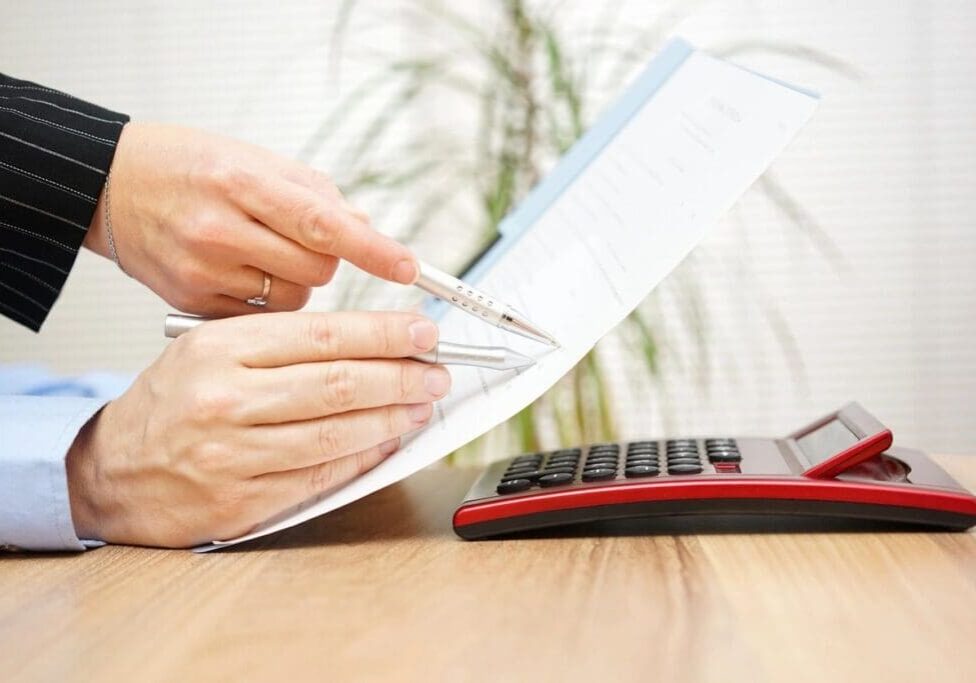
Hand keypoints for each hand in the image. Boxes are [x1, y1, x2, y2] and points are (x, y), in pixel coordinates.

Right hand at [64, 311, 449, 547]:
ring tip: (422, 405)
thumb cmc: (171, 405)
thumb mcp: (211, 350)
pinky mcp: (242, 502)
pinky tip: (388, 441)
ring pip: (335, 433)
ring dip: (392, 419)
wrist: (113, 473)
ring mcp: (233, 456)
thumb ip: (282, 343)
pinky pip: (320, 477)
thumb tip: (369, 341)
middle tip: (436, 372)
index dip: (384, 334)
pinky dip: (362, 457)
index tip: (423, 333)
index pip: (323, 335)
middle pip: (337, 384)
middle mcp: (225, 400)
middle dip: (401, 377)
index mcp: (220, 350)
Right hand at [83, 122, 417, 315]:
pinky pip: (263, 319)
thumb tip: (365, 225)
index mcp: (239, 181)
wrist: (110, 188)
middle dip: (331, 262)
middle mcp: (218, 229)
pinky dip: (270, 304)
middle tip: (317, 246)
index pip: (321, 222)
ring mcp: (202, 272)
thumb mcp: (252, 158)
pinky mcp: (192, 304)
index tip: (407, 268)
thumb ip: (313, 193)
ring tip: (269, 256)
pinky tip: (247, 276)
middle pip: (316, 269)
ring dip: (300, 284)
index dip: (371, 248)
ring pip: (294, 301)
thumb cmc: (186, 167)